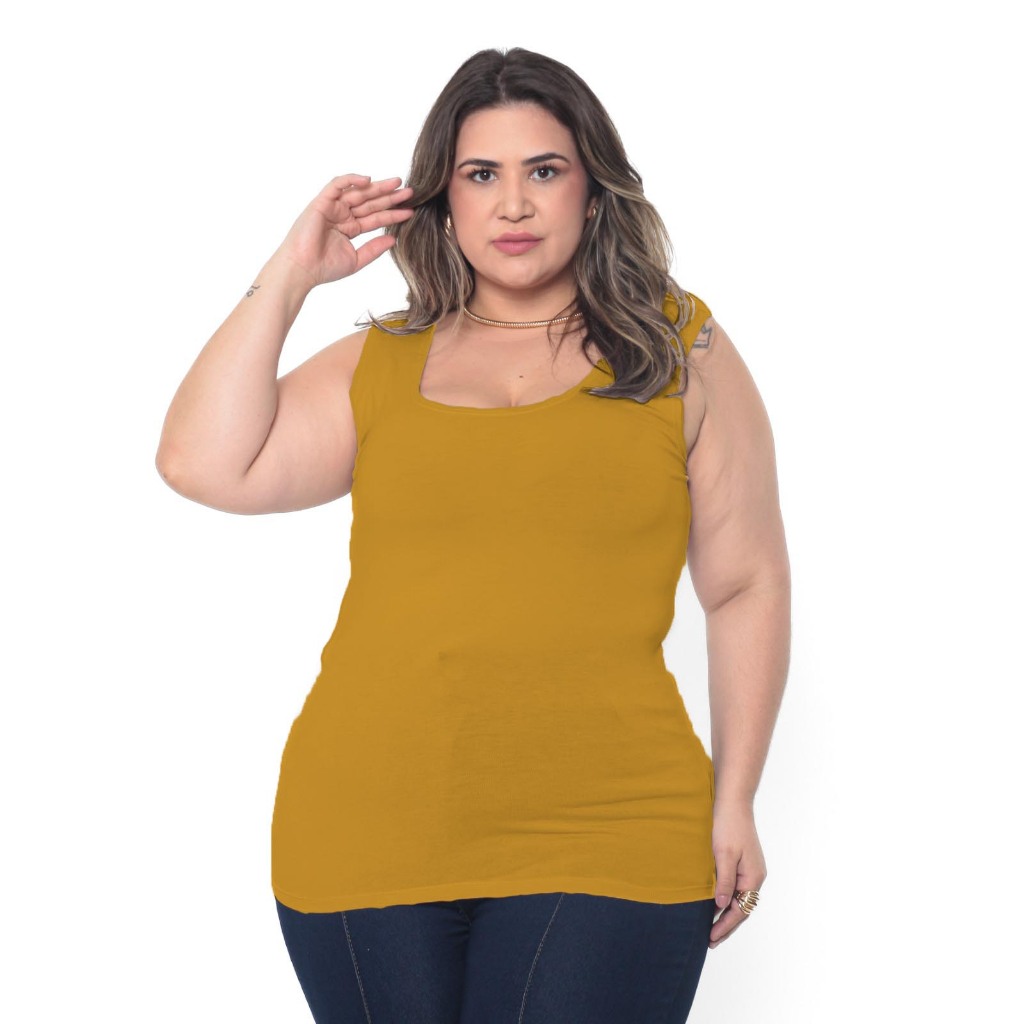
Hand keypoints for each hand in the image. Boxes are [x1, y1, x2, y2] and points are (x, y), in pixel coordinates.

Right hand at [271, 174, 414, 288]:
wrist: (302, 269)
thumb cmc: (325, 268)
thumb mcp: (357, 259)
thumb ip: (374, 249)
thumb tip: (394, 240)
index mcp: (350, 228)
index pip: (376, 218)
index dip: (393, 214)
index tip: (410, 212)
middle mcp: (342, 215)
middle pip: (370, 202)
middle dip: (390, 197)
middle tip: (410, 191)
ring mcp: (332, 207)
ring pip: (358, 192)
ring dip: (377, 187)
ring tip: (397, 183)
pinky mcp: (322, 202)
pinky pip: (337, 184)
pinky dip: (351, 179)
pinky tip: (368, 180)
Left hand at [708, 797, 766, 948]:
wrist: (733, 802)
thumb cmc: (727, 826)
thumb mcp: (723, 854)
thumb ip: (724, 882)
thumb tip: (722, 906)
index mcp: (753, 878)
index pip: (739, 911)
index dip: (724, 926)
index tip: (710, 938)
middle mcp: (756, 877)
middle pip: (742, 909)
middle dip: (727, 925)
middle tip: (710, 941)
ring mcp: (752, 870)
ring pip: (741, 900)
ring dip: (728, 914)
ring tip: (712, 927)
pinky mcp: (745, 863)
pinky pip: (738, 888)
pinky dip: (729, 900)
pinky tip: (717, 903)